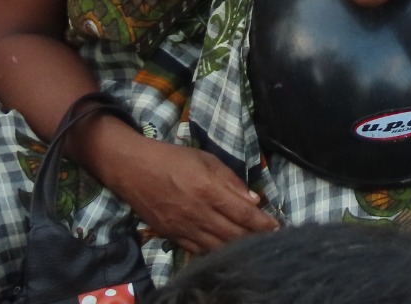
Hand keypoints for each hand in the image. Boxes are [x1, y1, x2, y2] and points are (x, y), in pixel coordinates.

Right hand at [96, 129, 276, 254]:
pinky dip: (215, 251)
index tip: (277, 227)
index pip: (243, 213)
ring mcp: (184, 228)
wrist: (133, 170)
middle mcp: (198, 213)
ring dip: (237, 247)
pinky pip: (198, 250)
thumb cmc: (173, 159)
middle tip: (269, 239)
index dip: (263, 223)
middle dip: (254, 238)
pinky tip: (226, 249)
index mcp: (208, 190)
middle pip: (233, 234)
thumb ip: (231, 181)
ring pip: (217, 246)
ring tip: (252, 245)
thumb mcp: (207, 160)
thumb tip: (254, 200)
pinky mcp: (171, 236)